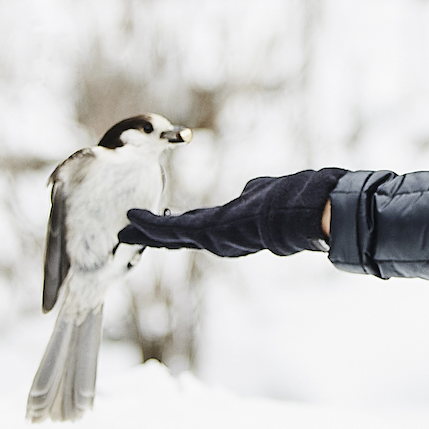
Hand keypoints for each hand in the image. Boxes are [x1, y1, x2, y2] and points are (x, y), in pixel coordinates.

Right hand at [121, 168, 347, 257]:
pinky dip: (152, 225)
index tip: (161, 219)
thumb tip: (249, 189)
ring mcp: (213, 238)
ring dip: (146, 234)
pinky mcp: (208, 231)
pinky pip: (173, 228)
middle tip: (128, 236)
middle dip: (153, 237)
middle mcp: (220, 240)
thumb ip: (252, 193)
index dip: (176, 227)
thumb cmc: (292, 201)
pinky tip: (133, 219)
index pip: (197, 230)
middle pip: (178, 239)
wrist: (304, 211)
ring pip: (171, 237)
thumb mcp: (264, 192)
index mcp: (232, 230)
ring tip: (124, 232)